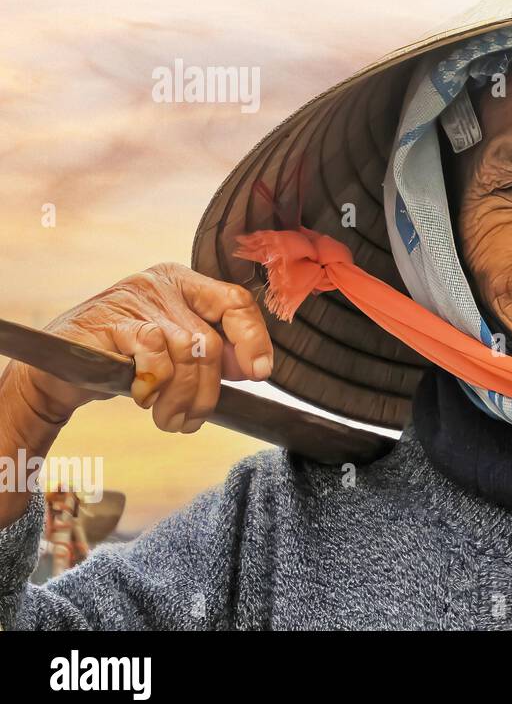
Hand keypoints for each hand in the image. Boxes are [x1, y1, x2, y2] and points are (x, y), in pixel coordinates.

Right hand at [14, 264, 272, 433]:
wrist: (59, 370)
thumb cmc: (124, 361)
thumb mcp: (175, 353)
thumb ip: (212, 353)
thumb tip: (253, 367)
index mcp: (184, 283)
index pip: (235, 302)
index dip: (254, 339)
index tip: (259, 374)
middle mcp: (160, 284)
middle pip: (208, 340)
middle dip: (206, 391)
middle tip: (192, 419)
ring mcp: (132, 299)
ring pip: (184, 353)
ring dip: (181, 398)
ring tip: (170, 419)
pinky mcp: (108, 322)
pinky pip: (152, 356)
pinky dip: (153, 385)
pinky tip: (143, 397)